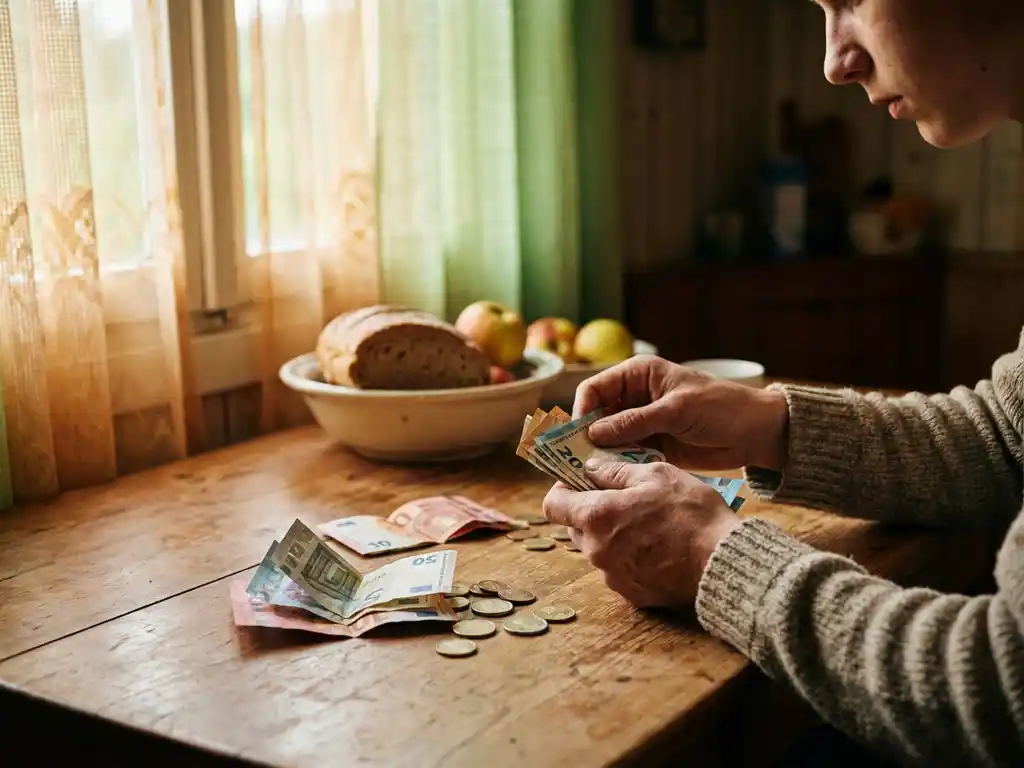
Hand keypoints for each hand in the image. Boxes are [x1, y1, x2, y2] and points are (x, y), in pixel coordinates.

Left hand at [542, 459, 741, 607]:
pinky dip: (629, 557)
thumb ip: (617, 471)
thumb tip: (591, 468)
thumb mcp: (657, 475)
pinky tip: (656, 547)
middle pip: (575, 527)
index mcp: (597, 517)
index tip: (578, 483)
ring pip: (597, 549)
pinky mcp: (631, 595)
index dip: (562, 491)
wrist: (723, 565)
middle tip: (620, 498)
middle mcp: (596, 551)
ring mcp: (613, 576)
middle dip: (590, 511)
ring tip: (646, 523)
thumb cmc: (692, 514)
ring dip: (611, 535)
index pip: (552, 505)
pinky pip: (618, 570)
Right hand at [573, 355, 788, 470]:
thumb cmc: (720, 408)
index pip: (594, 388)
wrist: (755, 432)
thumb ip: (635, 422)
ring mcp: (641, 422)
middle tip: (579, 460)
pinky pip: (625, 454)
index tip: (577, 436)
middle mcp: (634, 397)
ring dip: (602, 453)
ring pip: (608, 437)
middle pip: (596, 415)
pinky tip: (616, 477)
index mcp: (638, 375)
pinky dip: (619, 464)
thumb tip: (593, 432)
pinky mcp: (651, 445)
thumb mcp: (676, 411)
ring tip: (596, 472)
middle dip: (588, 435)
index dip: (582, 410)